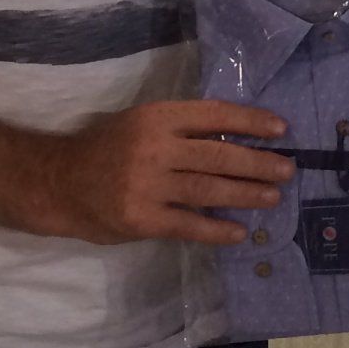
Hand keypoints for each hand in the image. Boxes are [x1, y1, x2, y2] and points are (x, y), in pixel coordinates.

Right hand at [38, 99, 294, 247]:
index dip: (250, 121)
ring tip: (272, 197)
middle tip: (287, 168)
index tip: (280, 129)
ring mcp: (148, 185)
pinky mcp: (142, 219)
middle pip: (219, 155)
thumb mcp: (143, 123)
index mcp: (158, 117)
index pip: (215, 115)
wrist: (61, 183)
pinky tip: (239, 232)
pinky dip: (216, 228)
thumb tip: (236, 139)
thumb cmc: (107, 148)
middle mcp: (155, 147)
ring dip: (246, 194)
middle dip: (258, 162)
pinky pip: (189, 225)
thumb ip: (182, 130)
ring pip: (209, 189)